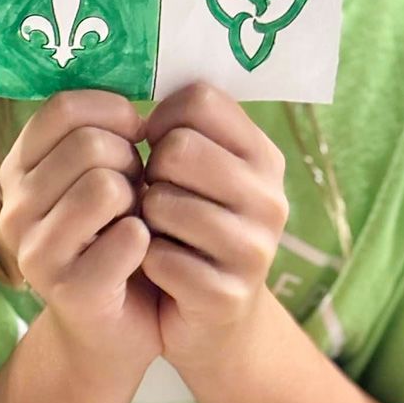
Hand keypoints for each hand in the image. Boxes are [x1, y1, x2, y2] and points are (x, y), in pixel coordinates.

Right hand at [0, 90, 160, 381]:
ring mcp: (35, 252)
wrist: (117, 324)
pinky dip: (146, 240)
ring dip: (137, 199)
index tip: (134, 132)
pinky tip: (140, 252)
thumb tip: (140, 84)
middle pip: (89, 144)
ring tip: (134, 217)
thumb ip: (102, 125)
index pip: (62, 106)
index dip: (112, 110)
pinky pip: (126, 238)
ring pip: (104, 186)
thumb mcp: (101, 168)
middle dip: (129, 159)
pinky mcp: (69, 291)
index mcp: (18, 167)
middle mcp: (14, 207)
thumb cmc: (115, 229)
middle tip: (135, 188)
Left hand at [140, 83, 288, 375]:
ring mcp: (255, 249)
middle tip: (157, 193)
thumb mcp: (204, 169)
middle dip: (152, 171)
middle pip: (180, 147)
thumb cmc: (194, 223)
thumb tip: (134, 81)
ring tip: (157, 230)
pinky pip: (161, 257)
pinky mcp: (228, 296)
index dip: (164, 116)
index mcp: (263, 154)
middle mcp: (270, 196)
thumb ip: (186, 124)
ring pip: (165, 202)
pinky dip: (146, 260)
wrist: (215, 321)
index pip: (201, 98)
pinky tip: (160, 267)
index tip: (156, 142)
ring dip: (146, 217)